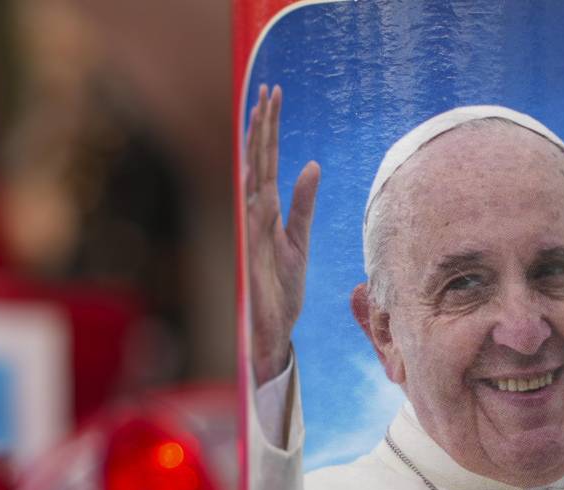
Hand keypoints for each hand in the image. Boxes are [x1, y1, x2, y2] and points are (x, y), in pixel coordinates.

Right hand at [245, 84, 320, 383]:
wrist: (274, 324)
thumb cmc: (283, 284)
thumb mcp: (300, 238)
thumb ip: (303, 203)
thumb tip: (311, 165)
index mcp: (266, 209)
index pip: (266, 159)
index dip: (269, 127)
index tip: (273, 94)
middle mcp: (255, 215)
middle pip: (258, 161)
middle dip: (262, 126)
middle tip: (268, 90)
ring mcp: (253, 234)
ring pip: (253, 183)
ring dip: (257, 152)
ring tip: (261, 118)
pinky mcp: (255, 257)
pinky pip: (256, 226)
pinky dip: (258, 204)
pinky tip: (263, 182)